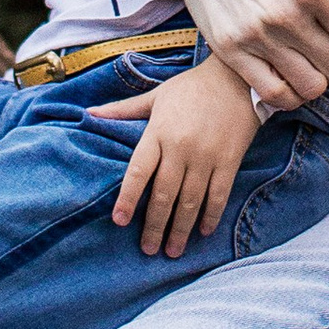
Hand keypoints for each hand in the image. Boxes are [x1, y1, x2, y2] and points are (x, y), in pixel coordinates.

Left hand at [93, 55, 261, 258]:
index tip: (119, 221)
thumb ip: (124, 110)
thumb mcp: (156, 96)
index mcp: (159, 132)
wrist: (238, 78)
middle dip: (155, 226)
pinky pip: (218, 195)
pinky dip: (210, 215)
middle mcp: (181, 147)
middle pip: (163, 194)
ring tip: (172, 251)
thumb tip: (90, 114)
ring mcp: (207, 156)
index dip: (128, 198)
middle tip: (148, 250)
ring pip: (190, 201)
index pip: (139, 171)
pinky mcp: (229, 161)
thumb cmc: (191, 88)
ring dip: (180, 229)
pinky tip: (202, 232)